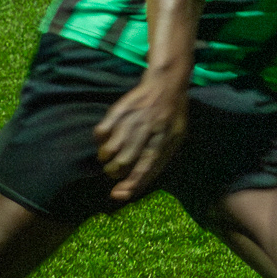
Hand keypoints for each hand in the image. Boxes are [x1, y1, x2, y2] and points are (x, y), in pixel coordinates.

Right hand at [93, 69, 188, 202]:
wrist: (167, 83)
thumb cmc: (172, 116)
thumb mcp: (176, 138)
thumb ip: (161, 160)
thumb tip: (138, 183)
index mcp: (165, 138)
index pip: (147, 166)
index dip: (132, 183)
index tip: (117, 194)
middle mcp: (148, 129)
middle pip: (125, 160)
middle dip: (115, 172)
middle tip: (114, 171)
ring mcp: (133, 118)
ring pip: (110, 148)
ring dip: (106, 158)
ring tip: (108, 157)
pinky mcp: (120, 108)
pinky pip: (101, 130)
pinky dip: (100, 140)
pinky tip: (105, 139)